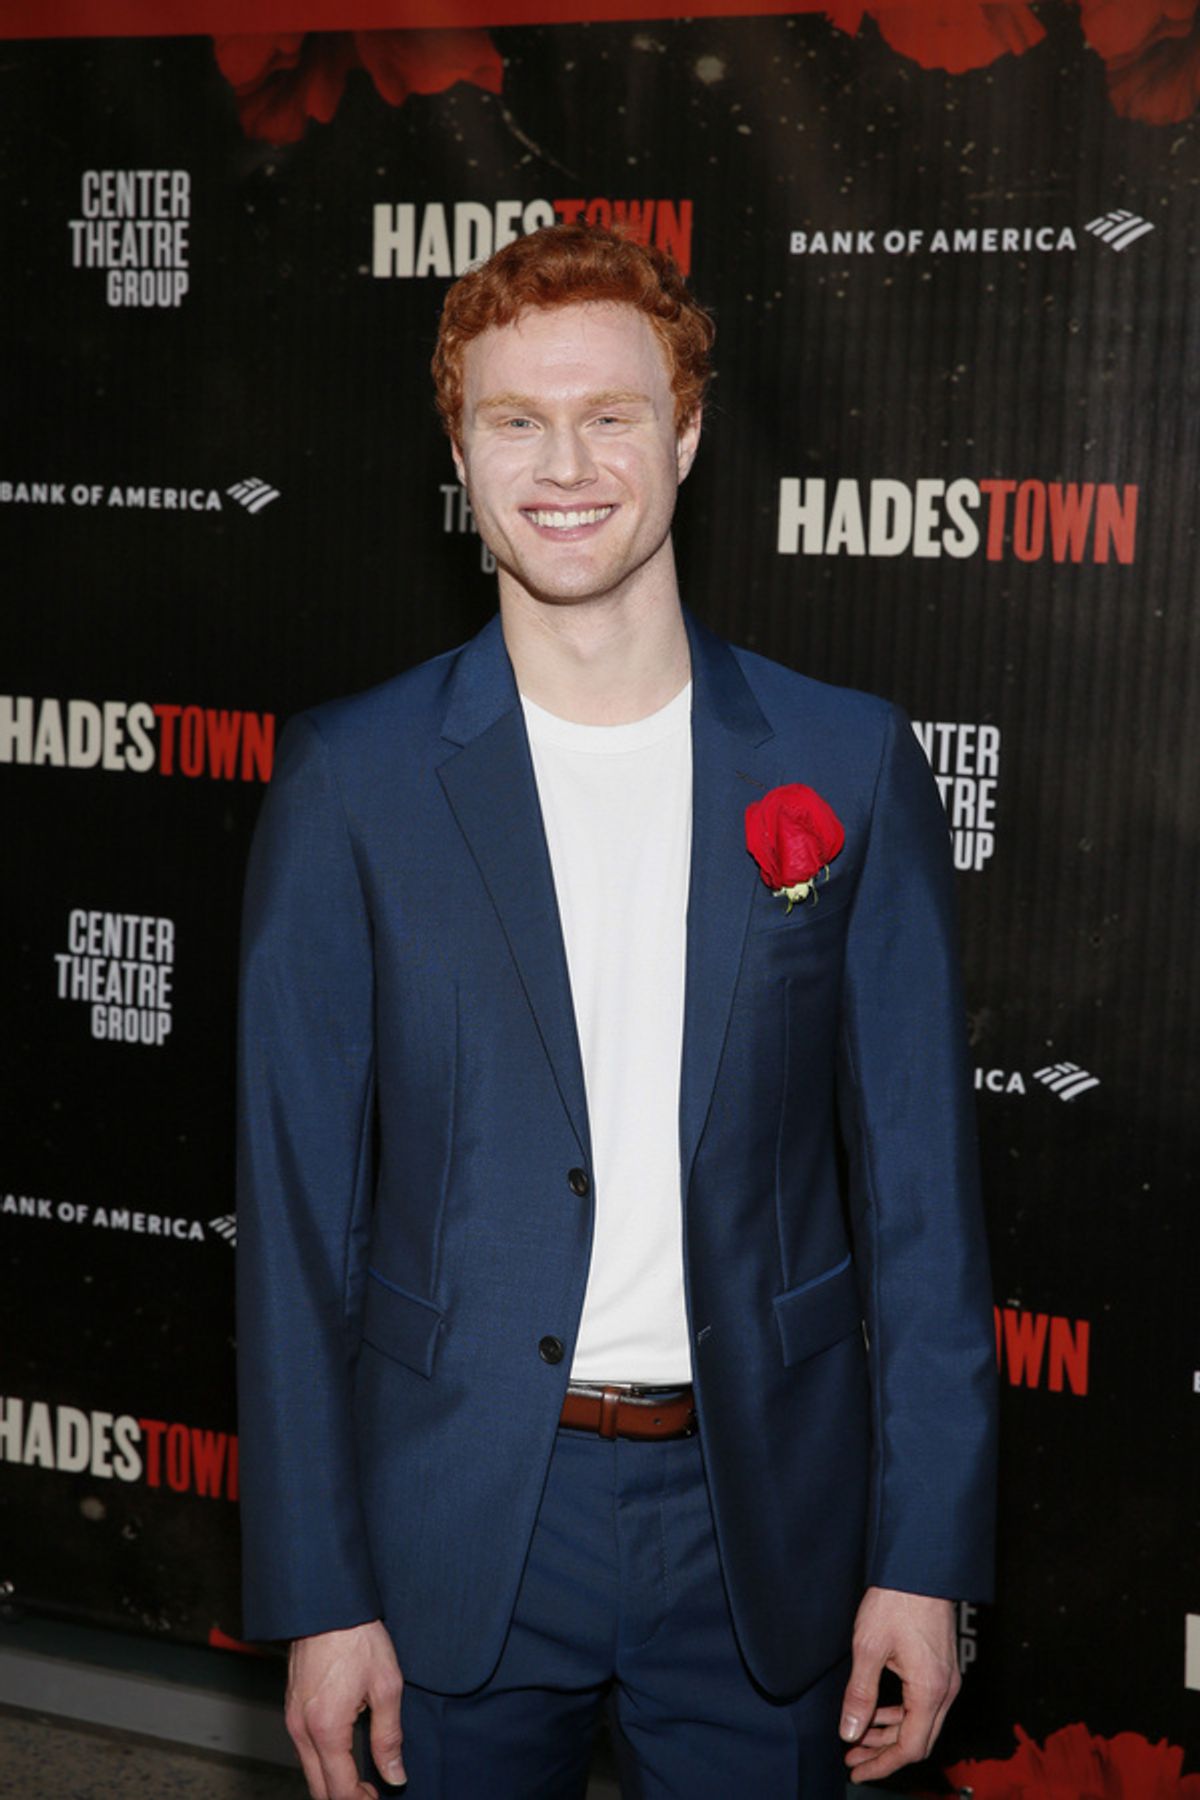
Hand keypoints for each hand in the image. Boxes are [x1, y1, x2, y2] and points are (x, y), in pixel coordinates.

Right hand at [286, 1620, 405, 1799]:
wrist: (328, 1604)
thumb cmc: (357, 1637)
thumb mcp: (386, 1686)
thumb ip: (389, 1736)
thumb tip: (394, 1773)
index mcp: (326, 1728)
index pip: (339, 1788)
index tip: (378, 1798)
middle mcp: (302, 1729)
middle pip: (318, 1787)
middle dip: (343, 1798)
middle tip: (371, 1795)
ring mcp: (292, 1717)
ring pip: (309, 1770)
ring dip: (332, 1781)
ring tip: (362, 1779)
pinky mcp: (291, 1706)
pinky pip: (304, 1748)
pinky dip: (322, 1761)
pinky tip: (343, 1753)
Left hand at [839, 1587, 959, 1784]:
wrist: (919, 1567)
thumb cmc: (896, 1601)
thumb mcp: (868, 1647)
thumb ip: (860, 1694)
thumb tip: (849, 1731)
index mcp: (930, 1690)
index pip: (910, 1747)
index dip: (882, 1765)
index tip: (857, 1770)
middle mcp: (945, 1690)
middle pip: (918, 1741)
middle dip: (884, 1754)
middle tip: (853, 1758)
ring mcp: (946, 1679)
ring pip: (920, 1723)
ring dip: (889, 1734)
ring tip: (858, 1737)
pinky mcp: (941, 1667)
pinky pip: (922, 1705)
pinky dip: (899, 1715)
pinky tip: (876, 1713)